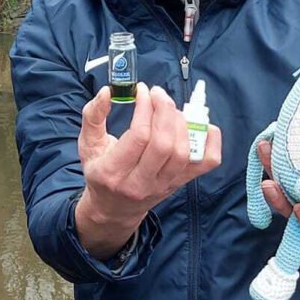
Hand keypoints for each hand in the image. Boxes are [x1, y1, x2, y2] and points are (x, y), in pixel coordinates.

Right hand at [75, 83, 221, 257]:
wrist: (114, 209)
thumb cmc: (100, 171)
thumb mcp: (88, 145)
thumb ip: (93, 115)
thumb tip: (106, 91)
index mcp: (113, 172)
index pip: (139, 137)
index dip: (144, 108)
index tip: (142, 91)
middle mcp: (140, 183)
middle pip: (164, 144)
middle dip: (165, 111)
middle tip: (158, 94)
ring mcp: (164, 185)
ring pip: (183, 153)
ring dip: (181, 123)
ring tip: (170, 109)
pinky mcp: (180, 183)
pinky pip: (206, 163)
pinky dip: (211, 141)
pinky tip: (201, 125)